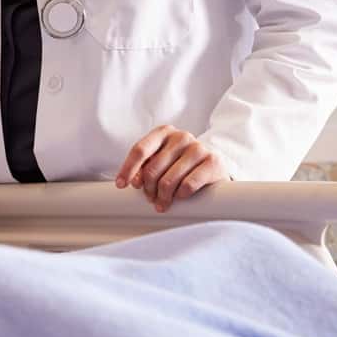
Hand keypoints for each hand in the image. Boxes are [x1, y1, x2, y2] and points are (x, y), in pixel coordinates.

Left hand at [115, 125, 230, 211]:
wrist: (215, 165)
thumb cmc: (182, 163)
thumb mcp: (162, 159)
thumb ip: (146, 165)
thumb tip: (134, 181)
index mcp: (163, 132)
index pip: (139, 150)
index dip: (128, 169)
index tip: (121, 185)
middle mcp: (181, 137)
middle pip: (152, 169)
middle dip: (148, 189)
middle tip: (150, 199)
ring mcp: (198, 148)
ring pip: (168, 180)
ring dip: (162, 197)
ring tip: (162, 203)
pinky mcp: (212, 162)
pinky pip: (187, 185)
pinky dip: (180, 195)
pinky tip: (180, 197)